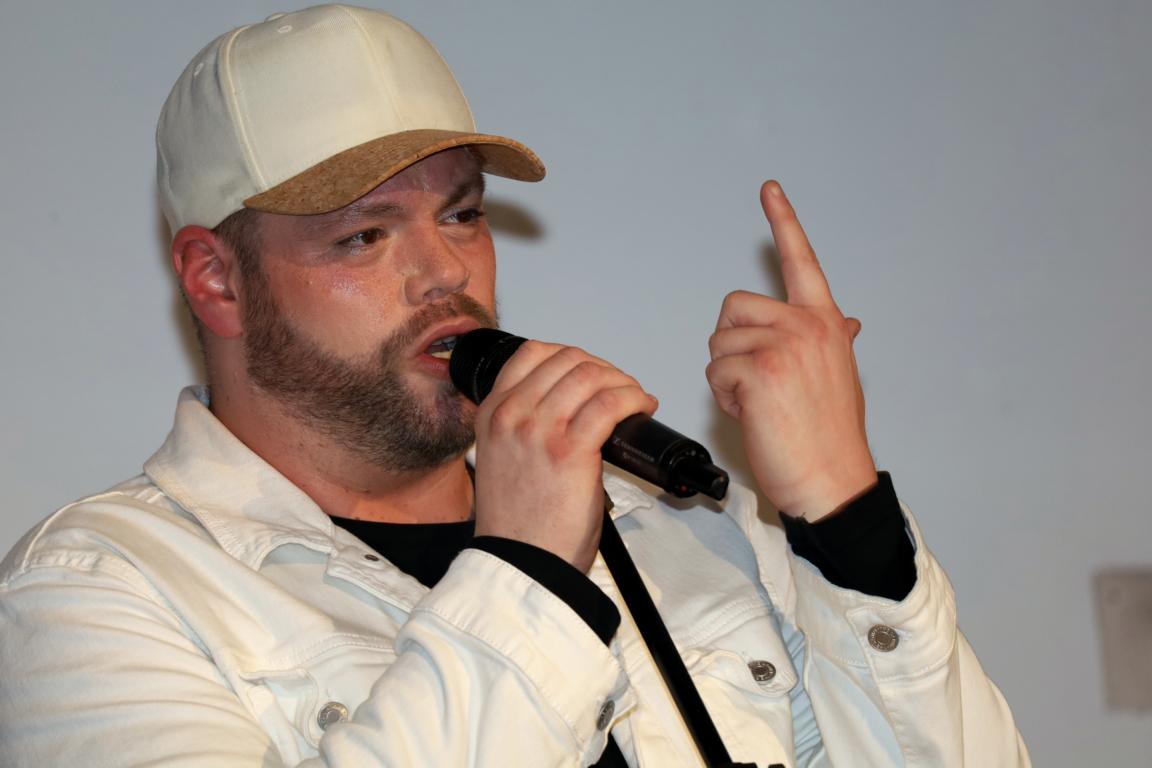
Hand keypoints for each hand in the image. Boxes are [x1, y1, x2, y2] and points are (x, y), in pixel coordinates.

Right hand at [472, 341, 657, 571]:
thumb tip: (570, 404)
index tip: (592, 374)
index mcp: (492, 413)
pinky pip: (610, 403)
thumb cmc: (519, 523)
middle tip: (620, 388)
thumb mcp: (503, 458)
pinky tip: (642, 408)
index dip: (572, 356)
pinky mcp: (570, 449)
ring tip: (634, 398)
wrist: (522, 564)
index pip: (532, 353)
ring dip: (622, 381)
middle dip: (603, 368)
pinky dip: (633, 398)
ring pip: (591, 375)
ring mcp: (539, 429)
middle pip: (567, 359)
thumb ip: (523, 425)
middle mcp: (512, 415)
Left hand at [706, 181, 876, 520]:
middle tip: (756, 381)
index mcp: (826, 323)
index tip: (769, 190)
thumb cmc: (829, 437)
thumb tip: (846, 321)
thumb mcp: (839, 377)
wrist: (832, 481)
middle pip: (733, 307)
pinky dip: (724, 397)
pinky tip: (753, 414)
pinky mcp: (760, 370)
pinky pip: (715, 372)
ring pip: (719, 343)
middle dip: (731, 344)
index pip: (802, 262)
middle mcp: (807, 326)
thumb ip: (829, 341)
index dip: (784, 222)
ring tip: (760, 403)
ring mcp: (784, 345)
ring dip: (726, 377)